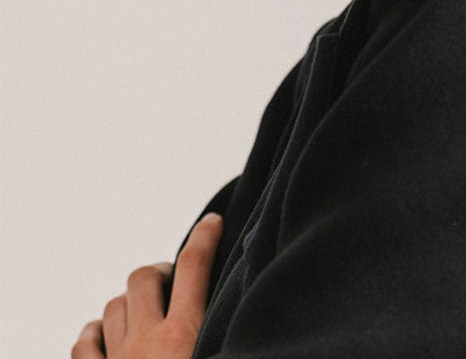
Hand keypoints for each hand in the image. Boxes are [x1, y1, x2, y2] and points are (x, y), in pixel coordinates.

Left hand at [72, 213, 223, 358]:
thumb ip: (224, 332)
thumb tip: (282, 341)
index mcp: (182, 337)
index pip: (193, 266)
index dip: (204, 236)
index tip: (211, 222)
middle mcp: (146, 344)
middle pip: (144, 278)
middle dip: (158, 272)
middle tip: (172, 282)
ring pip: (114, 306)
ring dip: (129, 301)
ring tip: (144, 311)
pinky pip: (83, 344)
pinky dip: (95, 333)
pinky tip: (106, 334)